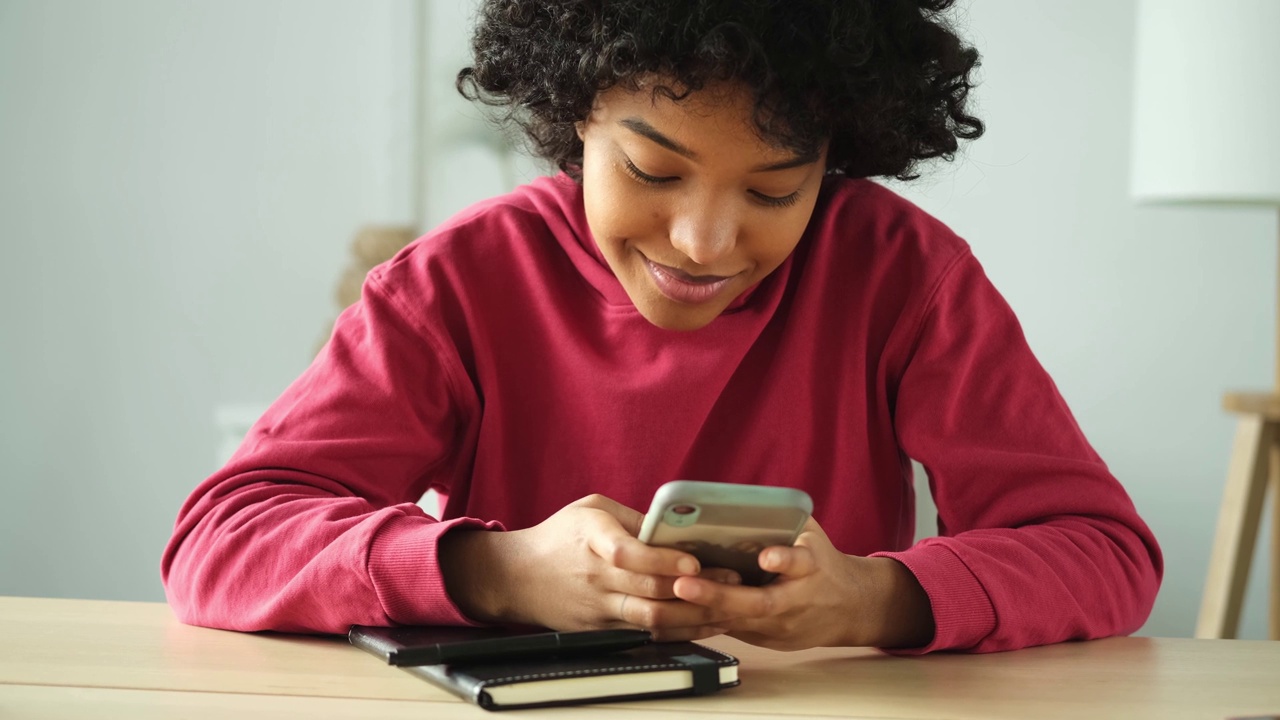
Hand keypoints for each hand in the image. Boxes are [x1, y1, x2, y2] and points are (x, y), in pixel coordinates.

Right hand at [439, 494, 739, 640]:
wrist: (515, 577)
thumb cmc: (559, 536)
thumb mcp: (592, 509)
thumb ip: (633, 517)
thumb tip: (676, 524)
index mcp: (592, 538)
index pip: (627, 553)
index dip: (661, 560)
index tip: (692, 562)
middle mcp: (595, 576)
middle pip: (648, 590)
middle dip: (694, 588)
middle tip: (732, 581)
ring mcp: (597, 607)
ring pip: (651, 619)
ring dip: (693, 616)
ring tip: (727, 607)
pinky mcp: (600, 629)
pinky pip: (644, 633)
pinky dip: (677, 632)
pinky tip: (704, 625)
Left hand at [670, 518, 935, 649]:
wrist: (850, 607)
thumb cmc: (822, 563)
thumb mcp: (811, 535)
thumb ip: (783, 520)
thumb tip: (742, 499)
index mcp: (813, 569)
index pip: (802, 563)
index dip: (785, 559)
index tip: (766, 555)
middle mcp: (797, 602)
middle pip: (759, 604)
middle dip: (719, 595)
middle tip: (683, 584)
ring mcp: (781, 628)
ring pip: (738, 624)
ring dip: (700, 614)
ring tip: (666, 601)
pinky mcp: (766, 641)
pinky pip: (731, 633)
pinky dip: (701, 625)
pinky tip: (671, 617)